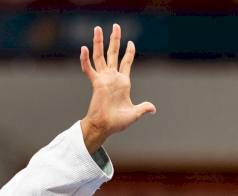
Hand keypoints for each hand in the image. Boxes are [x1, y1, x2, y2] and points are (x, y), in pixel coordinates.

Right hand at [80, 24, 155, 152]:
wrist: (105, 127)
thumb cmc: (117, 122)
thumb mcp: (134, 113)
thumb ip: (143, 108)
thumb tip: (153, 109)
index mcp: (123, 83)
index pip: (126, 62)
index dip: (129, 52)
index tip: (130, 42)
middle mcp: (112, 78)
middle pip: (113, 54)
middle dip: (115, 40)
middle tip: (116, 26)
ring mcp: (103, 79)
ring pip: (100, 56)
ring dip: (98, 42)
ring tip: (98, 28)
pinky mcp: (96, 83)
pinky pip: (88, 69)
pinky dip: (85, 59)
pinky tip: (84, 48)